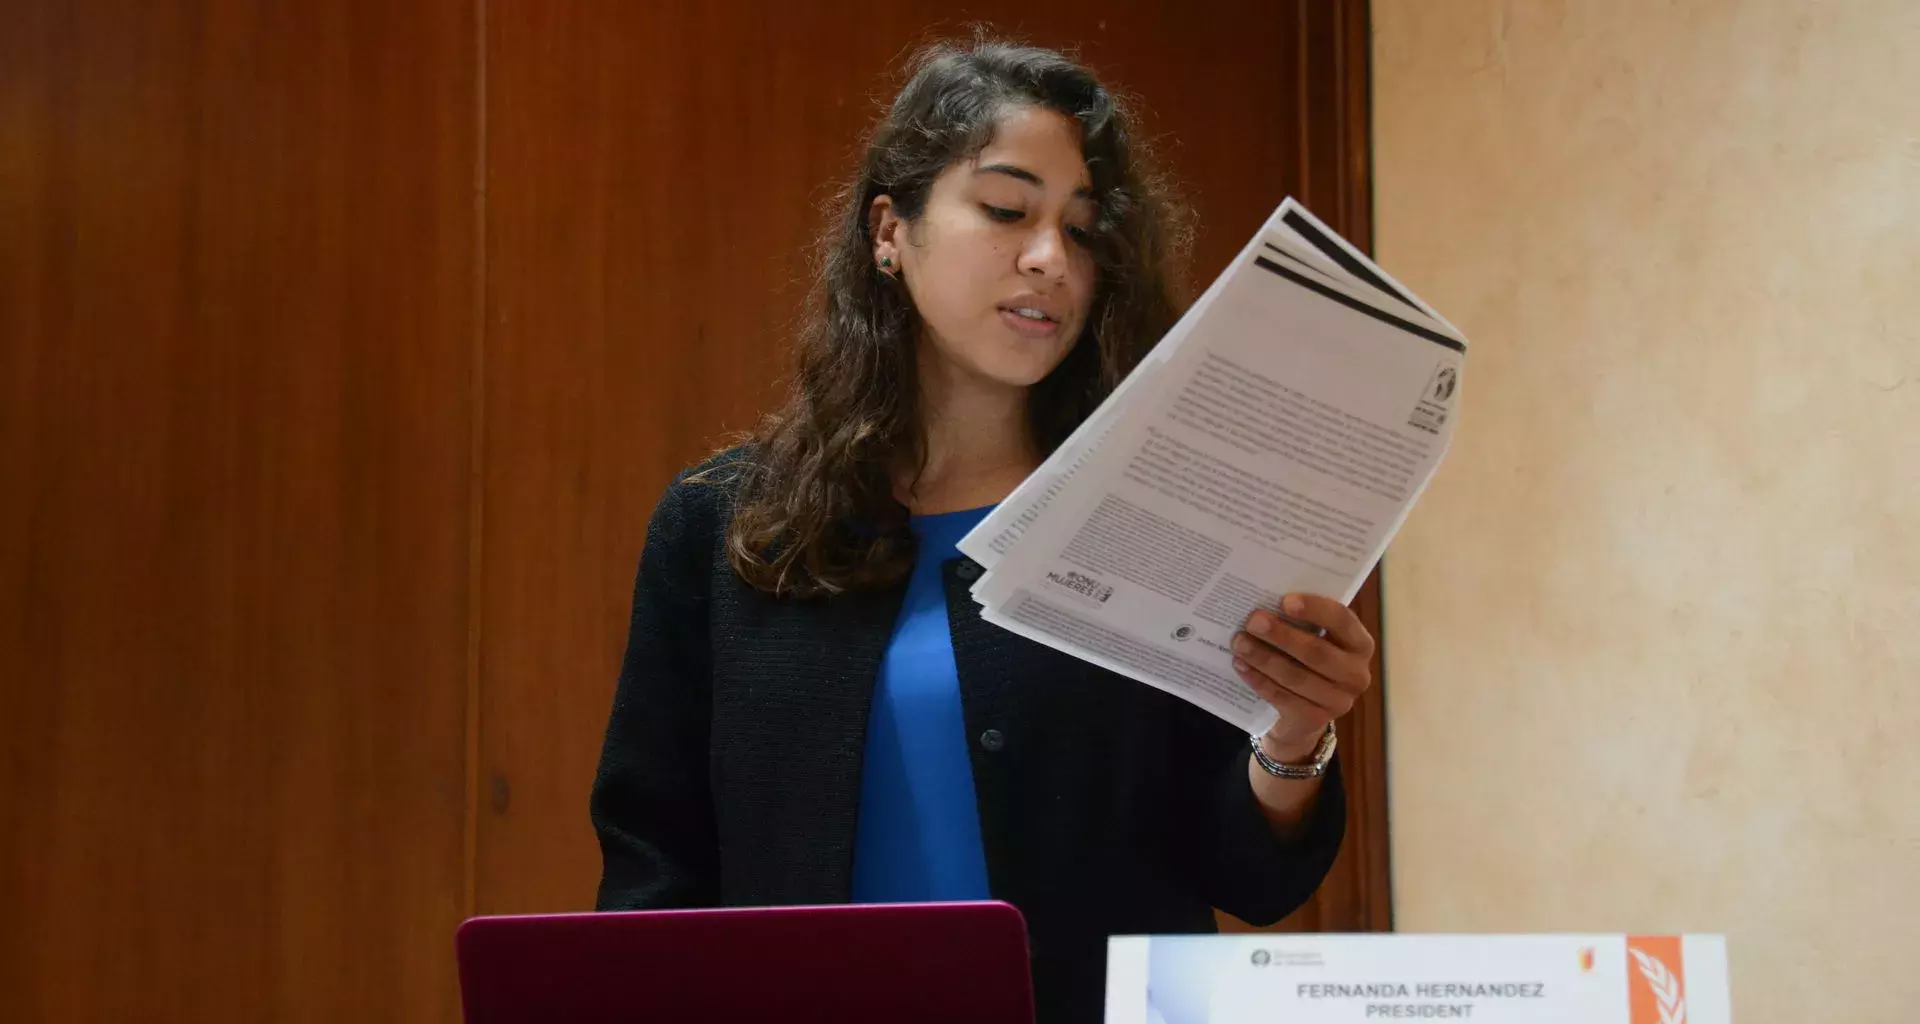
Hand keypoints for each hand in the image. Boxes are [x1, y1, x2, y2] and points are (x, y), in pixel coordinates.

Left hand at [1232, 594, 1375, 762]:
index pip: (1343, 621)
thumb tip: (1266, 599)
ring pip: (1296, 677)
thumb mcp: (1313, 640)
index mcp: (1360, 645)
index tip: (1285, 601)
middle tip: (1253, 621)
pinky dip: (1259, 680)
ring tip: (1239, 642)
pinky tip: (1241, 666)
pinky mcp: (1315, 720)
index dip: (1315, 609)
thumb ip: (1302, 622)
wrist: (1303, 715)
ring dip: (1264, 658)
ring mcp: (1339, 701)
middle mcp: (1356, 674)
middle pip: (1317, 652)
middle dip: (1281, 635)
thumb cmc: (1307, 663)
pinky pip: (1283, 697)